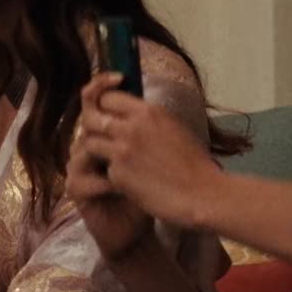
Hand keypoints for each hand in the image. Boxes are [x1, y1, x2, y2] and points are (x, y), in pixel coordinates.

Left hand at [74, 73, 222, 231]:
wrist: (203, 194)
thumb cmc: (195, 163)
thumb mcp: (173, 127)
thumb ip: (148, 119)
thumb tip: (130, 114)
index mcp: (148, 111)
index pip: (108, 97)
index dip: (104, 107)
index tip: (108, 116)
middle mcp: (131, 127)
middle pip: (91, 117)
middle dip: (93, 127)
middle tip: (101, 138)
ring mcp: (122, 151)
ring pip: (89, 142)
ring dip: (96, 151)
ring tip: (110, 160)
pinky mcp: (118, 175)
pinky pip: (103, 169)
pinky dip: (111, 175)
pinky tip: (127, 181)